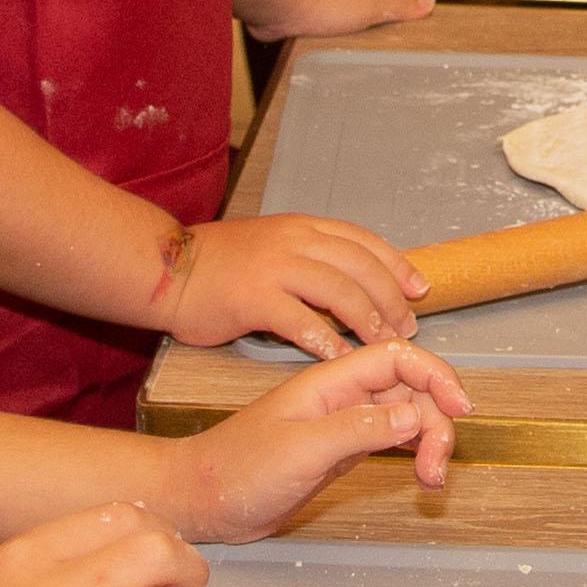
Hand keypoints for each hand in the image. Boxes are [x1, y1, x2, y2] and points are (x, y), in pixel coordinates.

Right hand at [159, 210, 425, 355]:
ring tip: (384, 344)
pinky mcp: (253, 298)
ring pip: (339, 291)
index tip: (420, 289)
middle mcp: (293, 241)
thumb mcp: (272, 244)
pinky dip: (328, 342)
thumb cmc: (219, 264)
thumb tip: (354, 279)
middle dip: (391, 298)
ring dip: (368, 320)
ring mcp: (274, 268)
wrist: (166, 269)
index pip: (363, 241)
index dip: (396, 265)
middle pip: (360, 266)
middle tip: (407, 326)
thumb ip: (309, 256)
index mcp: (302, 227)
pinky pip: (302, 322)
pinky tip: (343, 359)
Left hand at [172, 338, 469, 533]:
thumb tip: (413, 414)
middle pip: (410, 390)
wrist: (203, 500)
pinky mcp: (342, 449)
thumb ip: (357, 429)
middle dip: (436, 421)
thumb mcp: (301, 449)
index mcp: (329, 382)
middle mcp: (342, 396)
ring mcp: (343, 422)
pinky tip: (418, 474)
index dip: (436, 374)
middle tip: (437, 467)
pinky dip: (413, 453)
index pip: (396, 358)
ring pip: (406, 417)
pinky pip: (392, 439)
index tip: (461, 407)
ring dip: (428, 442)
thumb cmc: (240, 470)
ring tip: (429, 480)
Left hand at [248, 0, 434, 45]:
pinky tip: (328, 36)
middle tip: (392, 14)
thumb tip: (429, 1)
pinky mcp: (299, 10)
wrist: (279, 0)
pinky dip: (329, 25)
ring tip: (363, 28)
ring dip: (353, 13)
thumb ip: (400, 3)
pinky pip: (320, 18)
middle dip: (380, 1)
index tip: (415, 3)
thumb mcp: (375, 3)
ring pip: (344, 2)